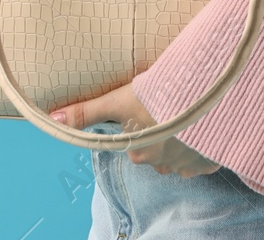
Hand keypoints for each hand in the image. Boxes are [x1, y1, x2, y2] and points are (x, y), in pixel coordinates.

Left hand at [48, 82, 221, 177]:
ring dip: (180, 136)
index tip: (148, 105)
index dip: (139, 122)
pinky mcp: (211, 160)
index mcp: (139, 152)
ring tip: (184, 111)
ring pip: (178, 152)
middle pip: (155, 148)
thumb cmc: (160, 98)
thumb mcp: (119, 101)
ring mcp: (189, 165)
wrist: (207, 101)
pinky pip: (203, 155)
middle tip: (167, 103)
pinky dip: (201, 142)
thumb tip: (52, 119)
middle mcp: (163, 165)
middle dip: (159, 129)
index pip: (133, 141)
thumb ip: (86, 112)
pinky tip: (202, 124)